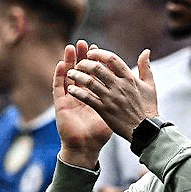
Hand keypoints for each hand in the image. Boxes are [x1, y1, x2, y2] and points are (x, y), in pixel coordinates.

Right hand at [53, 41, 111, 166]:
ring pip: (68, 75)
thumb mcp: (115, 111)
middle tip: (84, 43)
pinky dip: (58, 75)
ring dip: (69, 61)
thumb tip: (132, 83)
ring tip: (71, 48)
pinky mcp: (61, 105)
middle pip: (80, 71)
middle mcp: (81, 93)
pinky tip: (61, 64)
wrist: (87, 148)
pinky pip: (58, 88)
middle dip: (82, 57)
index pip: (94, 73)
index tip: (98, 48)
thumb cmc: (101, 131)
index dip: (95, 61)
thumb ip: (123, 95)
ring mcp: (70, 98)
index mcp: (94, 94)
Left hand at [66, 47, 158, 140]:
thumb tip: (146, 51)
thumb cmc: (148, 107)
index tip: (91, 53)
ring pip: (90, 82)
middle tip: (78, 63)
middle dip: (85, 63)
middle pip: (98, 68)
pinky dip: (78, 92)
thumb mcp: (150, 85)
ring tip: (71, 73)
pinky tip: (71, 90)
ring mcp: (111, 98)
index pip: (112, 59)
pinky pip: (87, 98)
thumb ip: (146, 67)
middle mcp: (119, 86)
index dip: (99, 53)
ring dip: (78, 76)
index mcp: (130, 78)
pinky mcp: (104, 110)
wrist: (145, 130)